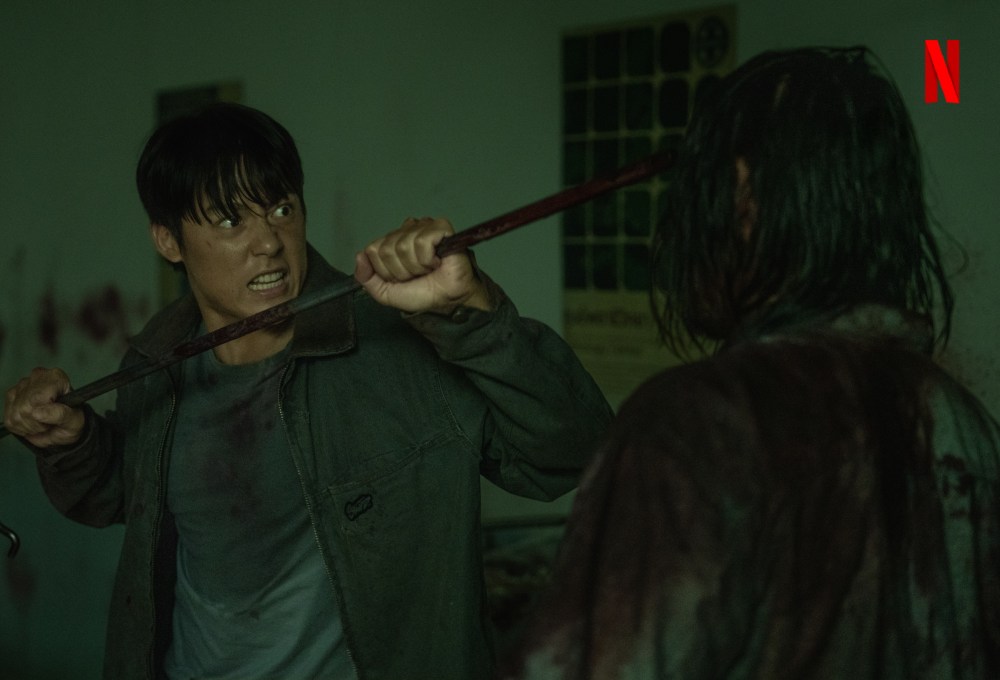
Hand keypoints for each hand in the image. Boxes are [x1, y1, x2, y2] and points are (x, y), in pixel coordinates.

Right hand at [4, 367, 85, 447]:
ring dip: (28, 426)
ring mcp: (22, 386)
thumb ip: (60, 414)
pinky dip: (20, 427)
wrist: (64, 426)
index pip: (37, 398)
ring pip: (15, 414)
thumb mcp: (74, 420)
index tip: (54, 418)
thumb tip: (37, 413)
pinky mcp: (11, 396)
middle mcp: (37, 377)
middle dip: (36, 423)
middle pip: (24, 407)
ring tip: (42, 423)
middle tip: (49, 423)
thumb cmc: (72, 420)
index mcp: (55, 378)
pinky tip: (32, 423)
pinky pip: (9, 419)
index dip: (43, 414)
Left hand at [354, 217, 491, 314]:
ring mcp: (423, 227)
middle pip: (387, 249)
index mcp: (392, 241)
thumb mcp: (385, 292)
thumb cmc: (422, 294)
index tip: (402, 278)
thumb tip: (359, 256)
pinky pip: (422, 241)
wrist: (446, 301)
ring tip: (428, 269)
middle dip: (401, 270)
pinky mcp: (441, 228)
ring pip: (403, 246)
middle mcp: (406, 230)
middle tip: (417, 275)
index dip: (386, 271)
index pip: (373, 250)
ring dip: (416, 267)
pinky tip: (436, 262)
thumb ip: (366, 278)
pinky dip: (427, 259)